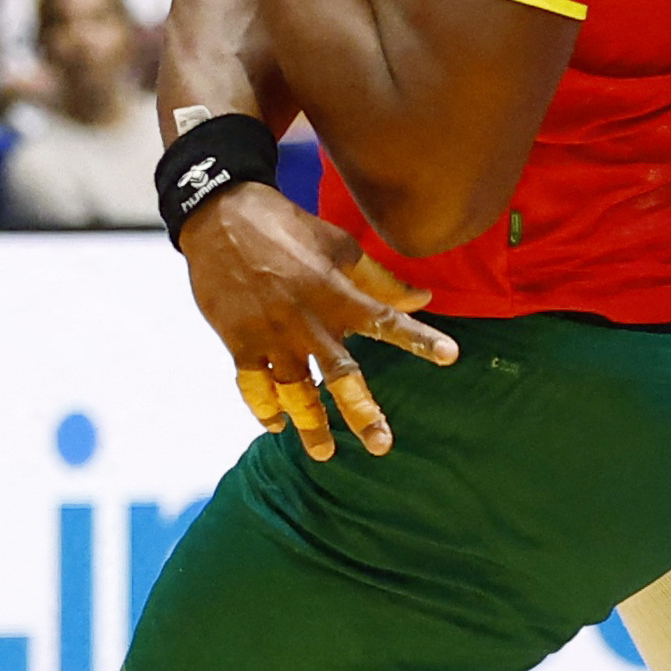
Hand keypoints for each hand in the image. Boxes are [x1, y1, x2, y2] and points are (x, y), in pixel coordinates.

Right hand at [178, 181, 455, 462]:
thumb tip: (423, 299)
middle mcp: (306, 321)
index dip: (418, 338)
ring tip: (323, 453)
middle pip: (340, 374)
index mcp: (336, 293)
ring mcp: (270, 334)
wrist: (220, 216)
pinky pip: (253, 384)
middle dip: (361, 412)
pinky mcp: (238, 340)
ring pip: (295, 390)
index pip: (386, 320)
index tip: (450, 355)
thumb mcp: (337, 245)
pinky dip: (263, 406)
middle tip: (381, 445)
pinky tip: (274, 425)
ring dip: (310, 424)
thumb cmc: (285, 226)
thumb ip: (378, 279)